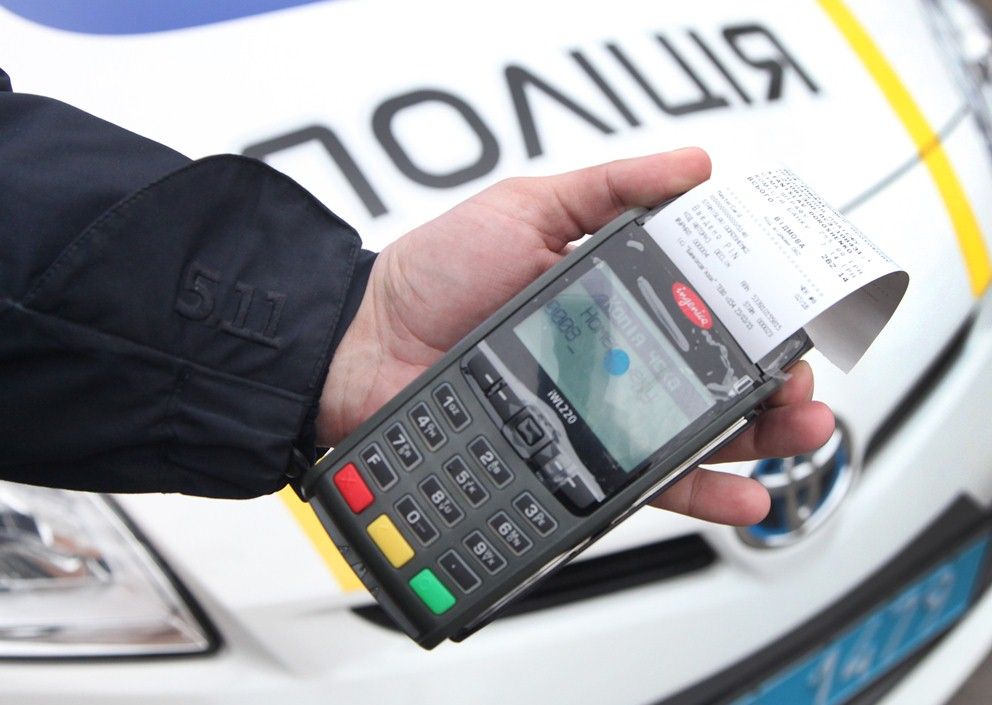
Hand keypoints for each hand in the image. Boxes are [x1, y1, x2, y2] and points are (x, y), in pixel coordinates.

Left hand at [318, 148, 833, 525]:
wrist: (366, 346)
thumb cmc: (436, 273)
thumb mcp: (526, 207)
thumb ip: (608, 189)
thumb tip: (695, 166)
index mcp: (615, 296)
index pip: (707, 311)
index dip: (757, 320)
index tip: (794, 323)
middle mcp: (616, 357)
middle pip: (716, 377)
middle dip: (776, 386)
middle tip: (804, 388)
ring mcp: (599, 412)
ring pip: (697, 433)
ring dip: (760, 439)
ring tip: (802, 434)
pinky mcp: (576, 460)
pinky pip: (647, 483)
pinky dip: (701, 493)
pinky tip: (744, 495)